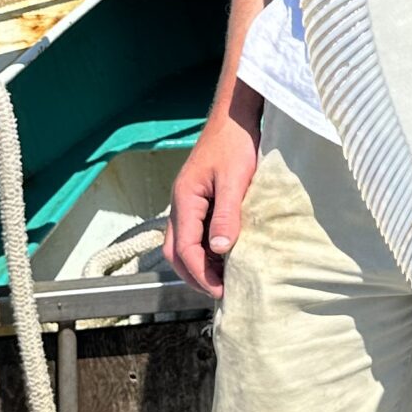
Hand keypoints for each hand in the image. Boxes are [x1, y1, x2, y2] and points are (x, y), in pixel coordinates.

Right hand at [166, 110, 258, 296]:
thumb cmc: (235, 144)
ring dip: (200, 265)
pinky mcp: (199, 201)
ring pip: (183, 244)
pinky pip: (196, 233)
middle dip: (194, 276)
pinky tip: (227, 257)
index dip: (201, 274)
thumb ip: (226, 215)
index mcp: (184, 200)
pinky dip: (206, 251)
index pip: (184, 248)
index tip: (221, 291)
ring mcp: (188, 203)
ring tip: (225, 280)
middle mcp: (180, 204)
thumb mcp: (235, 180)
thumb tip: (219, 250)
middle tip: (220, 293)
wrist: (235, 117)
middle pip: (176, 252)